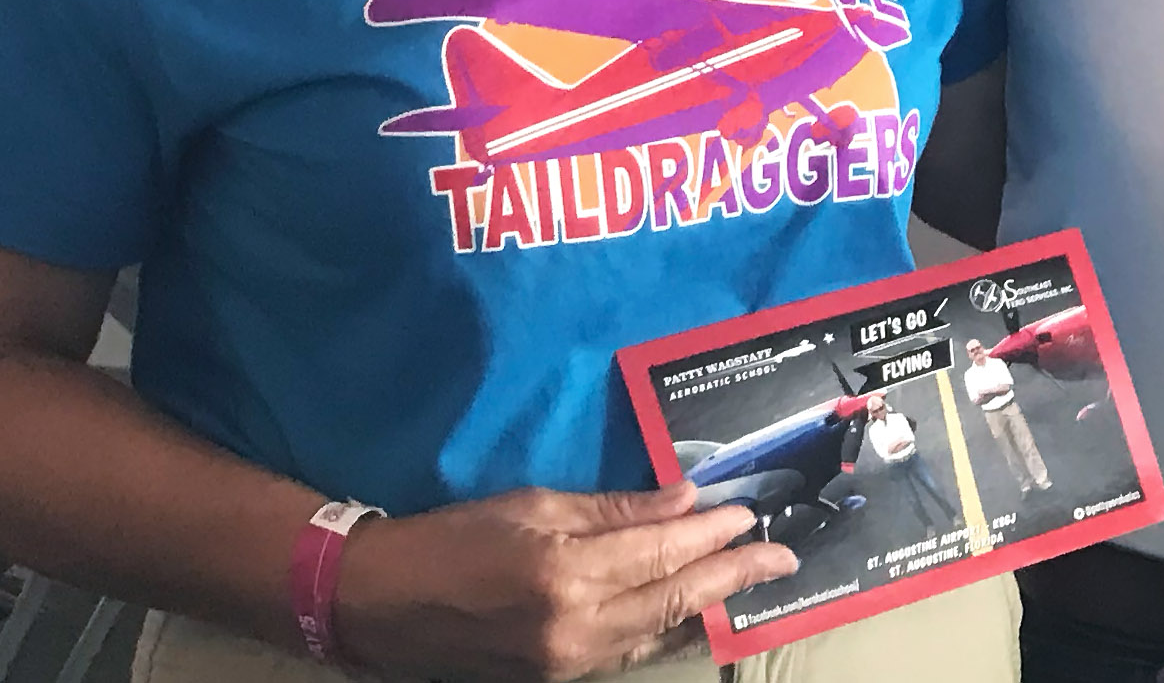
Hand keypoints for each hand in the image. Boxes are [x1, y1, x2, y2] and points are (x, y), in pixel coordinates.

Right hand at [335, 483, 796, 682]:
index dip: (711, 532)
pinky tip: (695, 614)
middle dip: (734, 575)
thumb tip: (682, 498)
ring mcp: (568, 660)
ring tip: (751, 583)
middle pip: (675, 598)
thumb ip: (612, 509)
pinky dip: (669, 629)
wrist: (382, 602)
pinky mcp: (559, 676)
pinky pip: (631, 650)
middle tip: (781, 557)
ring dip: (710, 606)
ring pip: (659, 632)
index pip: (662, 550)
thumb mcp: (531, 504)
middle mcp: (575, 624)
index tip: (749, 513)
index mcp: (565, 572)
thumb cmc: (453, 539)